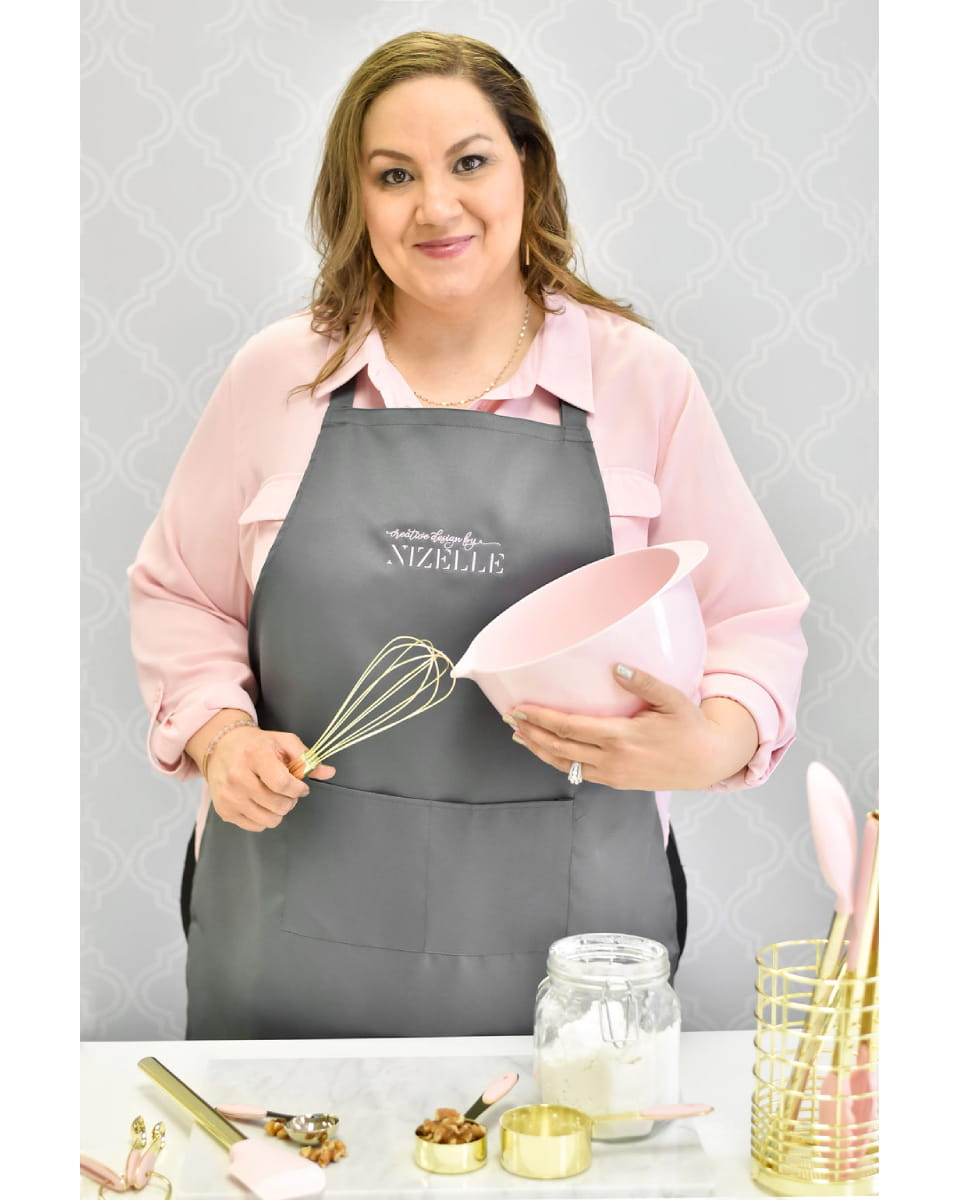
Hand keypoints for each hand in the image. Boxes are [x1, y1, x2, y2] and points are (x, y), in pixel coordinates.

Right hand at [191, 714, 335, 831]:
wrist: (222, 747)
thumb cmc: (257, 745)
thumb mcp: (284, 742)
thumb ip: (307, 758)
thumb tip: (329, 772)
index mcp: (255, 756)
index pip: (283, 784)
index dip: (299, 789)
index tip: (301, 787)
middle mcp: (238, 777)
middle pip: (278, 805)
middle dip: (290, 800)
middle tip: (286, 790)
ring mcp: (229, 796)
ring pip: (269, 820)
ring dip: (278, 811)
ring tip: (273, 796)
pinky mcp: (224, 810)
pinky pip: (255, 826)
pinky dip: (263, 817)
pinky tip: (259, 802)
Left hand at [506, 665, 758, 790]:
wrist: (709, 762)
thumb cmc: (691, 727)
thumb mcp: (673, 699)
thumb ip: (644, 682)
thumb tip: (616, 666)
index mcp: (622, 738)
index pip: (569, 728)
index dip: (540, 718)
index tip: (519, 708)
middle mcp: (612, 760)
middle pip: (559, 748)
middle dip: (530, 733)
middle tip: (509, 719)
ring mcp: (613, 775)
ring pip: (565, 765)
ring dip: (539, 749)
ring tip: (519, 735)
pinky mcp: (617, 782)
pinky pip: (579, 773)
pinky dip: (558, 761)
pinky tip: (548, 751)